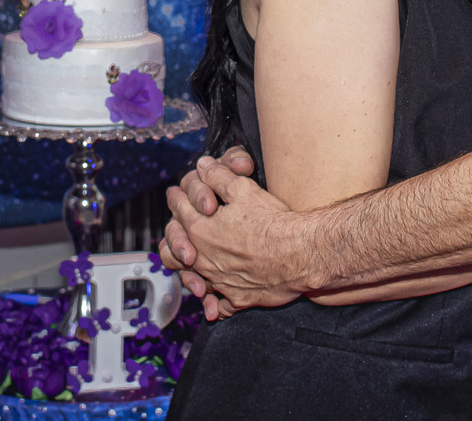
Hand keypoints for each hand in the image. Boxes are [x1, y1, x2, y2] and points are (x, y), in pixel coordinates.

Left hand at [159, 147, 257, 317]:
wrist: (299, 253)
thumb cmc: (271, 221)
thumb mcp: (242, 188)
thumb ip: (217, 176)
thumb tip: (202, 166)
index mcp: (199, 229)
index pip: (178, 210)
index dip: (176, 197)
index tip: (175, 194)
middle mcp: (203, 259)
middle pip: (173, 249)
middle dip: (173, 235)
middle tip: (177, 228)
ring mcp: (218, 281)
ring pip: (191, 279)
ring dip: (188, 269)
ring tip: (191, 262)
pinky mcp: (237, 298)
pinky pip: (218, 306)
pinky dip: (214, 303)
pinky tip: (214, 300)